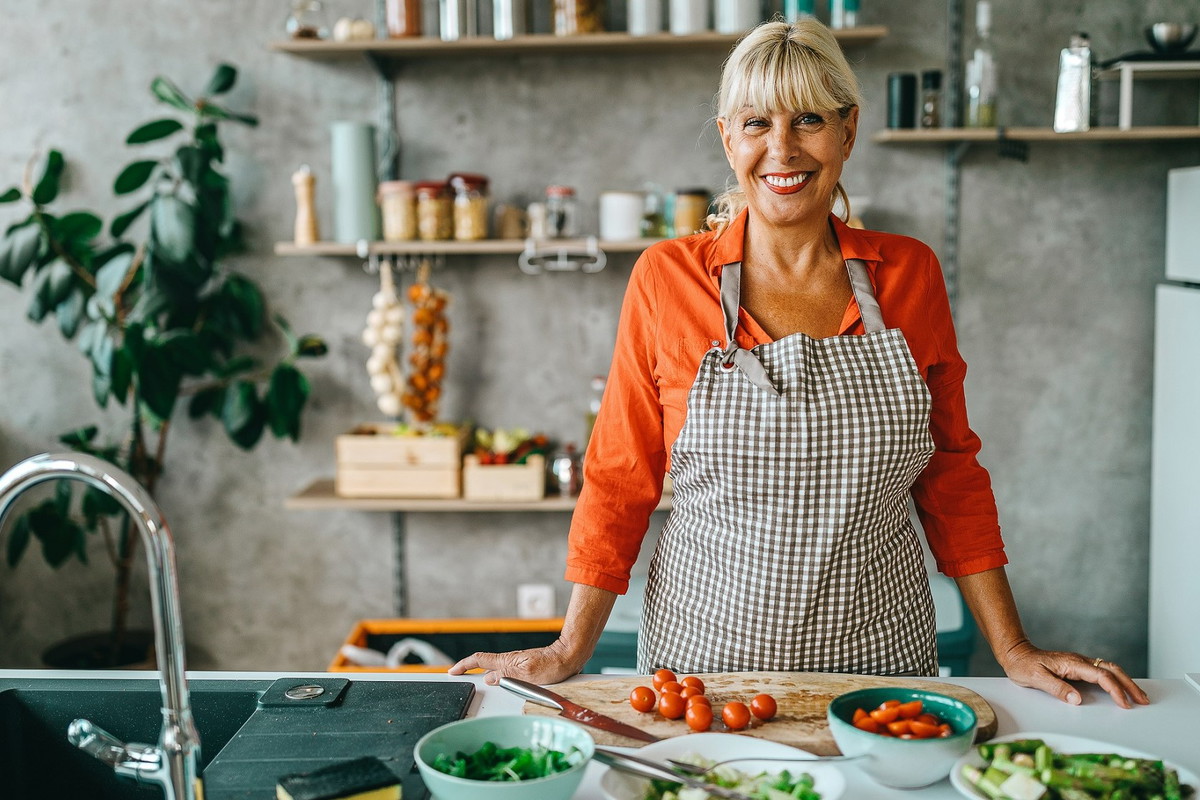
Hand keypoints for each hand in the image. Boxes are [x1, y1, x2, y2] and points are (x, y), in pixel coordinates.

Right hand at [447, 637, 585, 685]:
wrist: (569, 657)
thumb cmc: (552, 665)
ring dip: (485, 678)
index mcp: (506, 661)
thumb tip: (489, 679)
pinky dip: (500, 681)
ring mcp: (516, 665)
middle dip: (470, 672)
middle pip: (484, 667)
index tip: (452, 671)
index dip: (463, 665)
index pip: (479, 660)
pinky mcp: (524, 669)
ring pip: (496, 672)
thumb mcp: (527, 675)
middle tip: (459, 679)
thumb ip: (507, 676)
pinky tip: (503, 688)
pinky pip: (506, 676)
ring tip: (477, 686)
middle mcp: (509, 662)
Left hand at [999, 639, 1149, 708]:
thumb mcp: (1036, 679)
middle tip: (1143, 700)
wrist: (1015, 654)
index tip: (1125, 704)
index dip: (1115, 690)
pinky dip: (1115, 680)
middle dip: (1129, 685)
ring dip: (1125, 681)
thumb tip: (1078, 699)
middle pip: (1112, 670)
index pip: (1101, 676)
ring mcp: (1079, 663)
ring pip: (1109, 669)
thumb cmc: (1023, 666)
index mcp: (1072, 663)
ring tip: (1138, 695)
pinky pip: (1101, 672)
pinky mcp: (1077, 667)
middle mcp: (1079, 661)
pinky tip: (1120, 688)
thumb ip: (1057, 688)